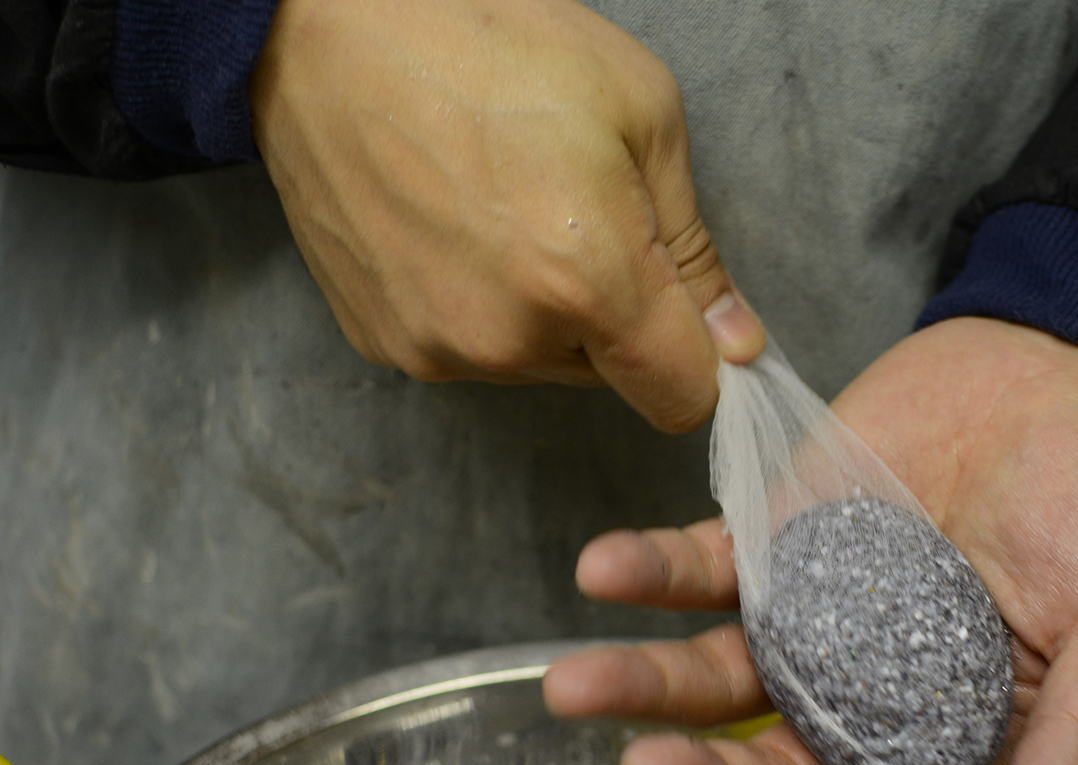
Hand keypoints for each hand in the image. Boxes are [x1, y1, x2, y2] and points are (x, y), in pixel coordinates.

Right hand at [250, 0, 763, 431]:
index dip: (701, 362)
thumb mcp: (640, 113)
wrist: (327, 28)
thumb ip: (695, 249)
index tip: (692, 321)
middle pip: (611, 378)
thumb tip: (734, 343)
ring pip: (539, 365)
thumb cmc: (487, 43)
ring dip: (546, 313)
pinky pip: (471, 351)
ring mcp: (437, 347)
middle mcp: (509, 338)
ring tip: (508, 212)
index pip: (681, 398)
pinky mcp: (385, 343)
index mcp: (588, 283)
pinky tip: (456, 228)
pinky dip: (481, 307)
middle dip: (618, 319)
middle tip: (580, 218)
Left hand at [543, 318, 1077, 764]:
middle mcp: (873, 696)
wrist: (1063, 368)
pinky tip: (606, 571)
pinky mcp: (774, 542)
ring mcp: (814, 620)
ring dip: (649, 685)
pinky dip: (651, 571)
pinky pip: (702, 569)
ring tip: (579, 683)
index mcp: (962, 738)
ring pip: (720, 678)